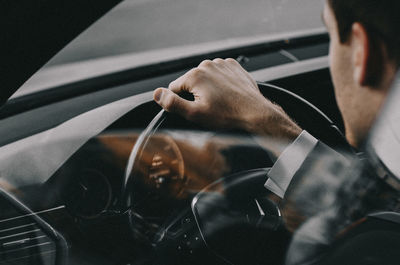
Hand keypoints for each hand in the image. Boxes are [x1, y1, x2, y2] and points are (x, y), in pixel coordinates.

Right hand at [153, 58, 300, 139]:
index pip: (175, 88)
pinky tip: (228, 94)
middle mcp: (207, 65)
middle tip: (210, 107)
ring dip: (209, 88)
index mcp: (194, 75)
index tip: (196, 109)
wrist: (254, 112)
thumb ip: (172, 103)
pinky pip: (219, 74)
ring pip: (205, 78)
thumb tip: (156, 94)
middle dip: (196, 94)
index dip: (182, 102)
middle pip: (190, 82)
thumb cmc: (226, 115)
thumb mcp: (195, 114)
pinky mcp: (233, 66)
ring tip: (221, 101)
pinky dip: (221, 83)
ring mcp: (221, 64)